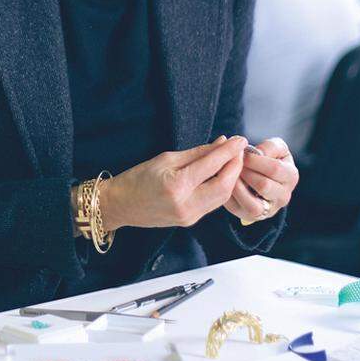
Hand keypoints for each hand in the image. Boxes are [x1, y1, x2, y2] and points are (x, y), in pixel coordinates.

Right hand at [97, 136, 247, 230]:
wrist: (120, 205)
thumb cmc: (137, 179)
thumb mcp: (166, 159)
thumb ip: (197, 153)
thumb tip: (221, 144)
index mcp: (176, 186)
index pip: (212, 165)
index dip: (229, 151)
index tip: (239, 140)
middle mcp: (186, 205)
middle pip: (225, 186)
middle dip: (236, 166)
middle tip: (239, 150)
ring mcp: (189, 216)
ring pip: (222, 197)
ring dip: (231, 178)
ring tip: (233, 160)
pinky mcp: (190, 221)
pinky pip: (213, 203)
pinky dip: (221, 188)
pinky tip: (221, 175)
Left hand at [224, 137, 298, 223]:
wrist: (261, 177)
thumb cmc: (269, 159)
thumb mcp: (275, 148)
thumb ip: (270, 147)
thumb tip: (257, 153)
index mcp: (291, 176)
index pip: (275, 169)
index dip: (255, 159)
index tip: (241, 152)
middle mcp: (283, 196)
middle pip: (263, 186)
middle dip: (244, 171)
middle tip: (232, 162)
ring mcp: (268, 209)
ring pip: (251, 203)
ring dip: (236, 185)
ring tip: (228, 172)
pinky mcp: (250, 216)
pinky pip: (237, 208)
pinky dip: (228, 194)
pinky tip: (224, 182)